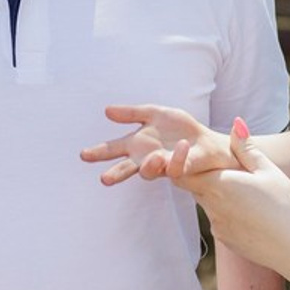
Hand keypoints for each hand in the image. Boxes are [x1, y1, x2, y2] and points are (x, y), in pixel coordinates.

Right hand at [81, 103, 222, 184]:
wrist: (205, 140)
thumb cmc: (178, 128)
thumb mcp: (153, 113)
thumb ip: (131, 113)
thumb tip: (106, 110)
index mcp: (136, 144)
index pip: (114, 149)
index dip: (99, 152)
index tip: (83, 155)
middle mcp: (145, 158)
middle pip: (126, 168)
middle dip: (116, 173)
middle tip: (104, 179)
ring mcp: (162, 165)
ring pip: (149, 173)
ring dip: (149, 166)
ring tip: (154, 158)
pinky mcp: (181, 168)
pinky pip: (176, 167)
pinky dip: (179, 157)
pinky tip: (183, 145)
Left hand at [164, 120, 289, 277]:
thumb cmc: (287, 206)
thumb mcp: (269, 171)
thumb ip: (246, 148)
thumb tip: (235, 123)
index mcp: (218, 185)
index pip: (182, 172)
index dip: (184, 162)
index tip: (198, 155)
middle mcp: (212, 207)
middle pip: (194, 186)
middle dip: (206, 176)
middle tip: (233, 171)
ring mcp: (217, 226)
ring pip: (208, 204)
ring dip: (219, 195)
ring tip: (249, 194)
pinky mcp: (225, 240)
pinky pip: (219, 221)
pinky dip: (229, 213)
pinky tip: (253, 213)